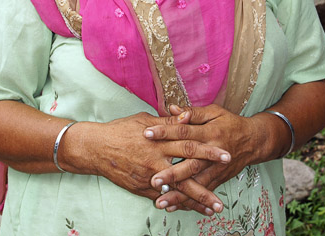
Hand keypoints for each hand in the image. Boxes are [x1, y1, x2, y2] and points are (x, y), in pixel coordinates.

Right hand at [65, 110, 229, 205]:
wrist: (96, 148)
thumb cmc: (121, 130)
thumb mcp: (145, 120)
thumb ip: (168, 121)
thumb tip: (188, 116)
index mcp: (159, 140)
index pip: (189, 144)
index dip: (208, 149)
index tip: (226, 154)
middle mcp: (156, 159)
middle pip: (187, 169)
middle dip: (208, 177)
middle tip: (227, 187)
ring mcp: (149, 176)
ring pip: (177, 189)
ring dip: (197, 198)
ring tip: (215, 207)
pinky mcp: (142, 188)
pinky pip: (164, 197)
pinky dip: (178, 203)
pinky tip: (191, 209)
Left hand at [143, 104, 255, 212]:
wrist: (254, 140)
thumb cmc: (230, 123)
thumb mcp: (214, 112)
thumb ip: (192, 112)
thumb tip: (172, 108)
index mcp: (209, 132)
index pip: (184, 131)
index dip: (165, 132)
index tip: (147, 134)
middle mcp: (212, 152)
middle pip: (190, 163)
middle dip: (171, 173)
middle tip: (153, 180)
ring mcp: (215, 168)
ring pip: (195, 183)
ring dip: (178, 193)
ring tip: (161, 200)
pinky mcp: (218, 179)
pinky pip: (202, 192)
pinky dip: (189, 202)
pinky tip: (174, 207)